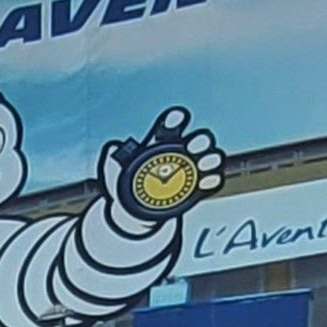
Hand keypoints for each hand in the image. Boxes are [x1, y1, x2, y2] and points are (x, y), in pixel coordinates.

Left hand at [98, 105, 224, 224]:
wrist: (135, 209)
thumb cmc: (127, 182)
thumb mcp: (114, 170)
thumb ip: (113, 159)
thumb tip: (113, 150)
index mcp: (160, 142)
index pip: (170, 126)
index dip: (175, 119)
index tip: (178, 117)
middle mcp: (180, 152)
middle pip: (196, 140)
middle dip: (199, 139)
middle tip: (193, 145)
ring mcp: (190, 170)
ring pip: (208, 158)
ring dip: (210, 158)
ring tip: (205, 163)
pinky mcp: (196, 188)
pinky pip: (210, 181)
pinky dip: (212, 180)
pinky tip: (209, 180)